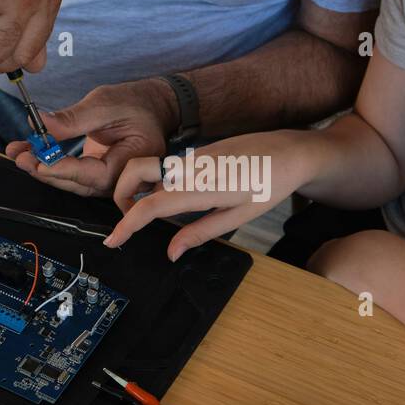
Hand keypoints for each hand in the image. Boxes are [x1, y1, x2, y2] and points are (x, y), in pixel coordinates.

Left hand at [5, 79, 179, 197]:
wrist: (152, 108)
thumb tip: (40, 124)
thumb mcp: (105, 104)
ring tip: (18, 153)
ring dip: (43, 169)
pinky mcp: (97, 175)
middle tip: (21, 156)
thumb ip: (73, 119)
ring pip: (72, 183)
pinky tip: (29, 153)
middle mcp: (122, 179)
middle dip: (46, 171)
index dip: (64, 170)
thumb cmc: (136, 104)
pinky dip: (49, 164)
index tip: (39, 161)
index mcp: (133, 161)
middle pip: (79, 184)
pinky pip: (71, 175)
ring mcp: (109, 180)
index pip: (94, 174)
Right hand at [104, 130, 315, 259]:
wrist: (291, 152)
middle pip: (134, 172)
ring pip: (148, 167)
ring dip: (136, 187)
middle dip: (119, 194)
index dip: (126, 226)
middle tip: (128, 221)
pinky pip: (167, 166)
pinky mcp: (198, 153)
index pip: (149, 207)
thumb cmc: (270, 185)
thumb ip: (200, 233)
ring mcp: (192, 157)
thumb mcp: (238, 216)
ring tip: (148, 214)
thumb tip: (171, 252)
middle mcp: (189, 167)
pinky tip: (171, 200)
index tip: (112, 241)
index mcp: (198, 187)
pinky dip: (156, 182)